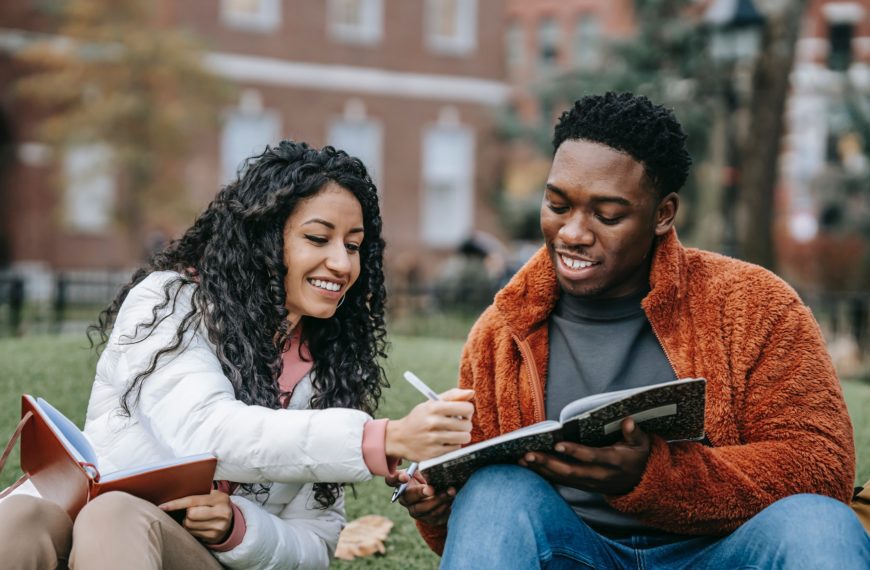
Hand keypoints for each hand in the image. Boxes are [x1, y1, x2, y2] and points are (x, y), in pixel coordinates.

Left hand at [159, 489, 233, 543]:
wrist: (230, 519)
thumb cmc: (216, 504)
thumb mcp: (213, 495)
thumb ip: (199, 493)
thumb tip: (175, 494)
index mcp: (220, 499)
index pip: (193, 501)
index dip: (176, 504)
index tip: (162, 506)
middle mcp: (222, 513)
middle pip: (190, 515)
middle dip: (186, 513)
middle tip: (190, 510)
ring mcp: (218, 527)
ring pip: (189, 525)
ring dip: (186, 522)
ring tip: (194, 518)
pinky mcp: (213, 537)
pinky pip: (192, 533)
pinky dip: (190, 529)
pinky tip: (197, 525)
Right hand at [385, 388, 473, 461]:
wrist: (400, 438)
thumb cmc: (420, 418)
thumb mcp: (432, 403)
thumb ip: (453, 396)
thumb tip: (471, 392)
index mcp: (434, 407)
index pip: (466, 408)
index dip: (468, 410)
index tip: (462, 413)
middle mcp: (433, 423)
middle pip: (467, 425)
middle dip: (465, 424)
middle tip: (457, 424)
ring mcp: (433, 439)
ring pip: (464, 438)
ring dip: (462, 436)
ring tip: (453, 433)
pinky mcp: (434, 453)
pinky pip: (456, 449)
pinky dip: (454, 445)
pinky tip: (445, 442)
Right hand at [385, 468, 454, 526]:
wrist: (440, 495)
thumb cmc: (429, 478)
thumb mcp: (425, 470)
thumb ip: (424, 467)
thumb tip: (432, 462)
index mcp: (402, 483)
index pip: (391, 480)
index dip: (396, 479)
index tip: (405, 476)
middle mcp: (405, 498)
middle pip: (408, 497)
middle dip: (420, 493)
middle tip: (431, 489)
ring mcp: (414, 510)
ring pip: (422, 509)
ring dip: (437, 500)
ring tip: (450, 492)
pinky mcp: (426, 519)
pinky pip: (433, 516)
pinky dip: (443, 508)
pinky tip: (450, 501)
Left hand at [519, 418, 651, 495]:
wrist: (639, 482)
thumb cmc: (637, 456)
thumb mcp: (642, 443)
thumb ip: (635, 432)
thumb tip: (628, 421)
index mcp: (613, 462)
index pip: (591, 457)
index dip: (575, 452)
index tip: (558, 443)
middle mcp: (599, 475)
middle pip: (570, 471)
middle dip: (548, 463)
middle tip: (528, 454)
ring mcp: (589, 483)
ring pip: (562, 478)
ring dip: (541, 469)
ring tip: (521, 459)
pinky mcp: (582, 485)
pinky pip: (561, 481)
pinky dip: (544, 474)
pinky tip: (528, 466)